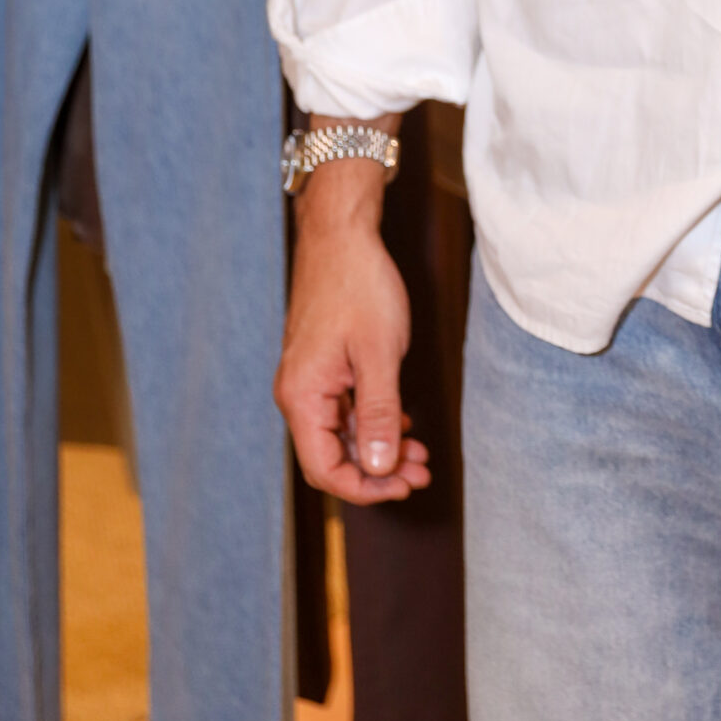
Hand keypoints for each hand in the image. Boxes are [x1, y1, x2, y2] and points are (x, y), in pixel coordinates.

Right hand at [274, 173, 430, 504]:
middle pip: (333, 455)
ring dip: (379, 446)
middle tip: (421, 472)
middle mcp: (298, 393)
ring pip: (341, 432)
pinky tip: (402, 423)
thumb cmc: (358, 284)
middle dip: (378, 469)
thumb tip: (377, 467)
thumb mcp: (379, 353)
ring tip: (420, 453)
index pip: (325, 468)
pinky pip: (343, 408)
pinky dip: (372, 420)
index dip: (365, 487)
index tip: (403, 485)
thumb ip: (377, 413)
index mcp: (302, 396)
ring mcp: (309, 379)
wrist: (341, 233)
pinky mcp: (322, 365)